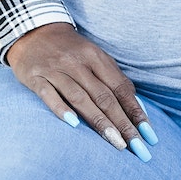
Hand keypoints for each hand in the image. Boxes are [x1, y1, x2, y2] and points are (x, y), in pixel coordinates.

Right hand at [6, 21, 152, 158]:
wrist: (32, 32)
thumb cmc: (70, 51)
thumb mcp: (95, 57)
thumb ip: (114, 79)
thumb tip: (137, 108)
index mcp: (95, 57)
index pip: (120, 88)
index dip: (135, 112)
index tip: (148, 135)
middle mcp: (77, 63)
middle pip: (103, 96)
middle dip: (122, 123)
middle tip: (136, 147)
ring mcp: (55, 70)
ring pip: (80, 98)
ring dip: (99, 122)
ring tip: (115, 143)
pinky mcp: (34, 77)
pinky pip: (48, 94)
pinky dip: (61, 109)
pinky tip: (73, 124)